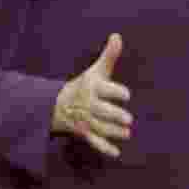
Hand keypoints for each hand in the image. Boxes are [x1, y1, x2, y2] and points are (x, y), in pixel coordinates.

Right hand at [52, 33, 132, 157]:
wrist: (59, 104)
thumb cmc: (85, 85)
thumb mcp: (96, 70)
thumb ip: (109, 56)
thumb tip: (117, 35)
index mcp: (92, 88)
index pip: (104, 89)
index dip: (115, 92)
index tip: (127, 94)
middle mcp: (88, 104)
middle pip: (100, 111)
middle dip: (113, 115)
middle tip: (129, 119)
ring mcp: (86, 120)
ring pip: (99, 127)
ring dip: (112, 132)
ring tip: (128, 133)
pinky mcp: (85, 132)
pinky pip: (94, 141)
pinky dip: (104, 148)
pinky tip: (116, 153)